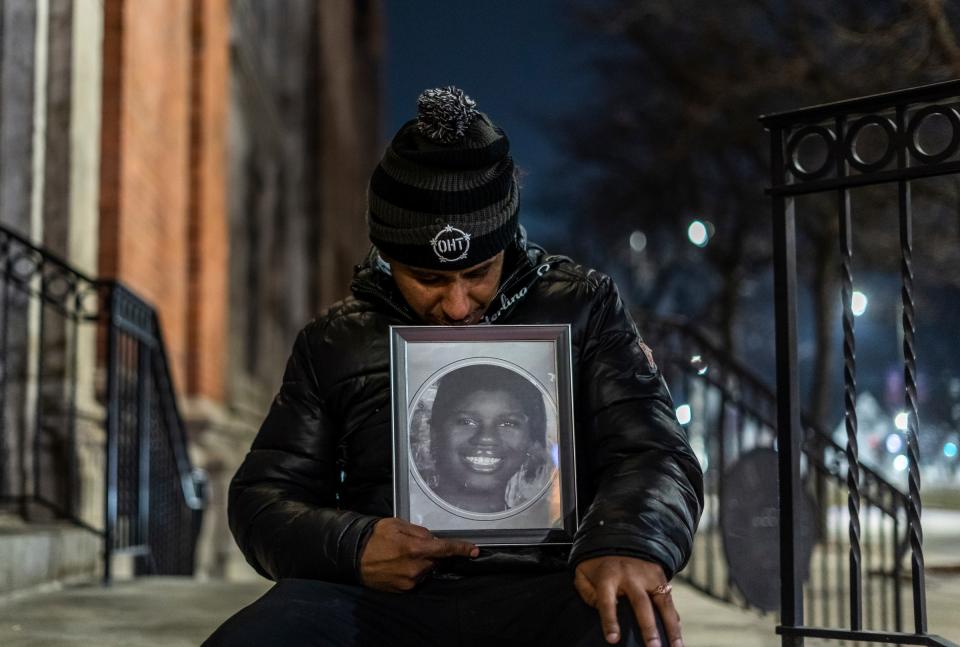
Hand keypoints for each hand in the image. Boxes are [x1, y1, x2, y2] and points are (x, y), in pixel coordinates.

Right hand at [359, 517, 478, 591]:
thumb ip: (418, 531)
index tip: (474, 550)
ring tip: (401, 555)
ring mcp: (410, 581)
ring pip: (426, 569)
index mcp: (415, 548)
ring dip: (421, 562)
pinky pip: (416, 578)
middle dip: (431, 552)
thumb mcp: (396, 524)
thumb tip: (432, 538)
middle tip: (414, 545)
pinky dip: (413, 571)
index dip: (461, 549)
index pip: (445, 549)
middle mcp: (416, 567)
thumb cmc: (375, 537)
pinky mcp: (404, 589)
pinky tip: (398, 565)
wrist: (353, 557)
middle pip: (436, 559)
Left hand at [574, 556, 681, 646]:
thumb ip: (586, 592)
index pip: (608, 601)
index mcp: (607, 575)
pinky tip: (677, 636)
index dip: (610, 620)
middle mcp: (630, 575)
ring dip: (671, 627)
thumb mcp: (583, 572)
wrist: (618, 536)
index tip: (613, 639)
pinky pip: (669, 600)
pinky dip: (675, 619)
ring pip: (662, 603)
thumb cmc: (598, 563)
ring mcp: (647, 574)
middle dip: (648, 627)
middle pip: (641, 603)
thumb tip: (599, 610)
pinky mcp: (659, 575)